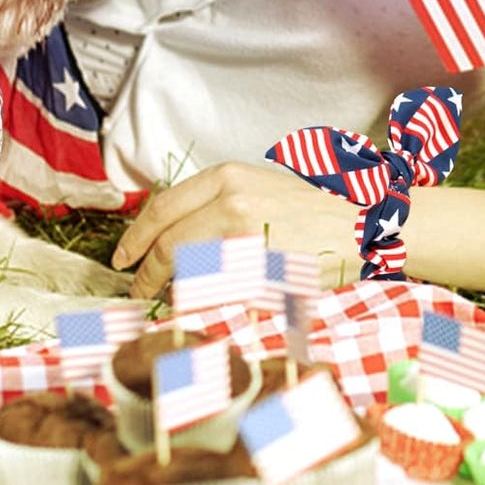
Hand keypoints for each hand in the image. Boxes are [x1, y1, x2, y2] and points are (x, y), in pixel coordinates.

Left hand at [111, 162, 360, 297]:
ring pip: (187, 269)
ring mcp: (245, 236)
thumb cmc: (308, 210)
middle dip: (145, 270)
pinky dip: (199, 301)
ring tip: (165, 300)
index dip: (136, 237)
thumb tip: (172, 234)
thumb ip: (214, 203)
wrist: (360, 226)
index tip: (123, 257)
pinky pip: (216, 291)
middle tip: (136, 288)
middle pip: (168, 241)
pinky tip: (199, 307)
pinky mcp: (262, 269)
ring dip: (169, 290)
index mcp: (226, 177)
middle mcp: (231, 201)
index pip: (162, 208)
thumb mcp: (256, 187)